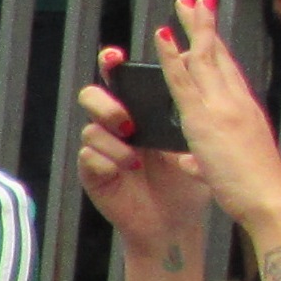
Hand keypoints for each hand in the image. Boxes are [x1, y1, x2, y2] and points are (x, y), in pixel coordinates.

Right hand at [78, 51, 207, 253]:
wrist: (174, 222)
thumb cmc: (184, 183)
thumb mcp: (191, 144)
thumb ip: (182, 116)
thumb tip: (180, 84)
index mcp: (140, 113)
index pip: (119, 80)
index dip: (111, 64)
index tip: (116, 58)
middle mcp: (115, 128)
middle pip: (91, 97)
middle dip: (106, 104)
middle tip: (128, 122)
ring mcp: (101, 150)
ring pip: (90, 129)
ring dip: (114, 143)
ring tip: (136, 160)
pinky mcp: (92, 173)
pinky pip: (88, 157)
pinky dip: (108, 162)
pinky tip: (127, 172)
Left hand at [155, 0, 280, 247]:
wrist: (269, 199)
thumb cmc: (254, 189)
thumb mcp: (225, 168)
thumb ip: (204, 159)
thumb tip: (192, 160)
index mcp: (244, 110)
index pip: (228, 70)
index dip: (217, 45)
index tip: (208, 26)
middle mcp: (236, 101)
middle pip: (218, 54)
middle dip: (205, 25)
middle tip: (195, 0)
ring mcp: (221, 106)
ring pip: (203, 57)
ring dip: (191, 28)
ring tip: (182, 4)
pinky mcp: (204, 118)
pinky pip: (182, 79)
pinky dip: (171, 55)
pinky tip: (163, 36)